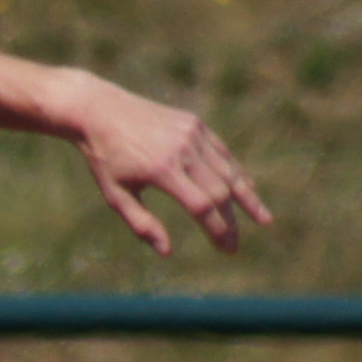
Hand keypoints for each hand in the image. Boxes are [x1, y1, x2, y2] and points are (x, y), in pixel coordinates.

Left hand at [53, 73, 272, 254]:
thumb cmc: (104, 158)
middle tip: (236, 245)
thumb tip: (167, 252)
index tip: (227, 249)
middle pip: (220, 191)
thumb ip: (141, 223)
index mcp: (163, 170)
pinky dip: (235, 171)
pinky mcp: (195, 123)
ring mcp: (192, 134)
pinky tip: (246, 187)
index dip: (218, 230)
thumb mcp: (115, 194)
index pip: (202, 206)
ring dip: (247, 197)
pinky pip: (222, 152)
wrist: (99, 109)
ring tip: (263, 219)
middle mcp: (183, 150)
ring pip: (228, 170)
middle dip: (232, 221)